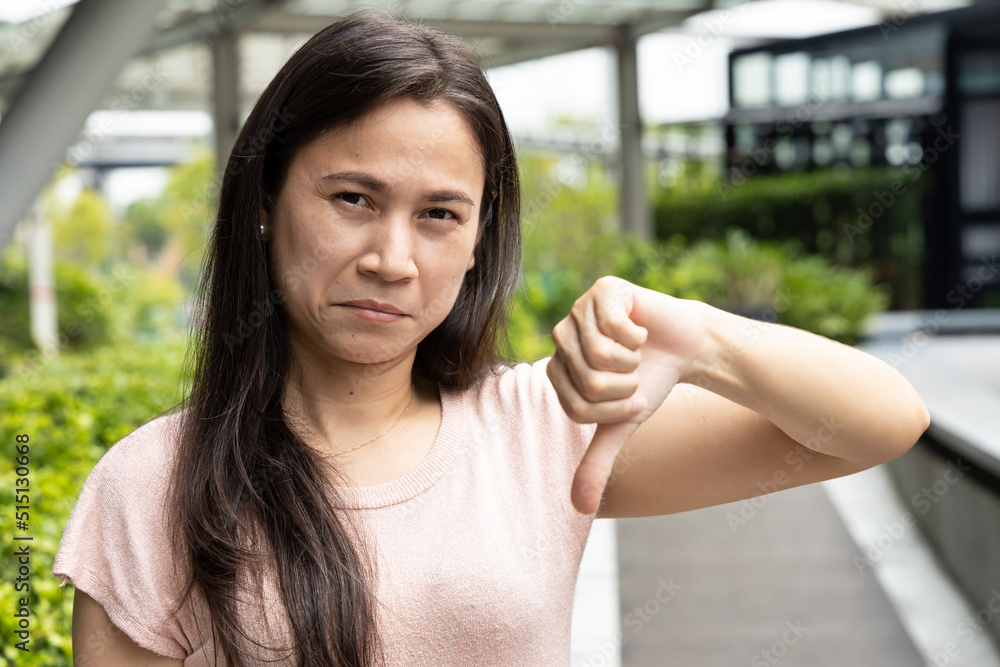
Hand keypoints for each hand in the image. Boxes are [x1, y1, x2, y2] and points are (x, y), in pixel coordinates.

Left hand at [546, 276, 704, 514]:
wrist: (685, 347)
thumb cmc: (649, 382)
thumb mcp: (621, 425)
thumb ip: (597, 462)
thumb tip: (579, 508)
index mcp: (557, 368)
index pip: (576, 406)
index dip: (612, 409)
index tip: (630, 398)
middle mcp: (562, 336)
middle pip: (587, 381)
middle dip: (624, 387)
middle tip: (635, 373)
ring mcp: (579, 308)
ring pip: (600, 355)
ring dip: (632, 363)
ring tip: (637, 352)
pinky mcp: (604, 290)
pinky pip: (613, 326)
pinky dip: (637, 337)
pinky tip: (640, 329)